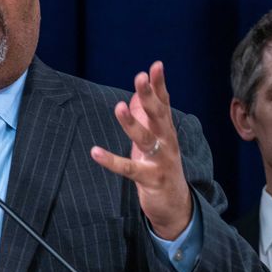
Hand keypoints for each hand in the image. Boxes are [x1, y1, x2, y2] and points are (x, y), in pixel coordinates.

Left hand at [90, 61, 192, 239]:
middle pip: (158, 116)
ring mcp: (161, 161)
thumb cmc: (161, 168)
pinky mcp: (151, 180)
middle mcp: (167, 143)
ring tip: (118, 107)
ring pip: (146, 139)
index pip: (164, 103)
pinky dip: (112, 161)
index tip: (156, 65)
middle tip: (140, 78)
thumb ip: (146, 120)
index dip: (160, 85)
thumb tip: (133, 98)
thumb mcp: (154, 142)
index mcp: (166, 131)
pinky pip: (129, 169)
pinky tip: (95, 152)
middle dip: (149, 96)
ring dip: (131, 124)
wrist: (177, 206)